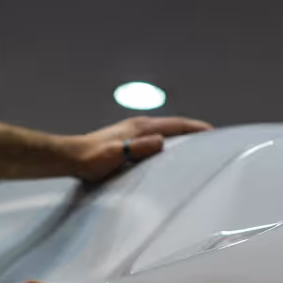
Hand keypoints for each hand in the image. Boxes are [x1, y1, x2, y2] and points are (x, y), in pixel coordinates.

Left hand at [72, 116, 213, 181]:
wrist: (70, 158)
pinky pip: (154, 139)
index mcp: (140, 127)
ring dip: (180, 136)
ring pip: (164, 131)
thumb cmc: (90, 158)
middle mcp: (138, 126)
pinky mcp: (126, 141)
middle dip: (192, 130)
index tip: (212, 131)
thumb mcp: (116, 153)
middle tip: (210, 139)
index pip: (175, 124)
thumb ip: (137, 147)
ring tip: (195, 146)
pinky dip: (167, 142)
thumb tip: (161, 141)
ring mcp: (132, 132)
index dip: (194, 128)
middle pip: (172, 125)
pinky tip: (168, 154)